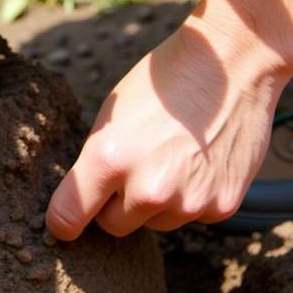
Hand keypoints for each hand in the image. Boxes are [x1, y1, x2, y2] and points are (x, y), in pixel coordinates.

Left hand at [46, 13, 287, 236]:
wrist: (229, 66)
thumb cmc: (163, 84)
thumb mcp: (112, 116)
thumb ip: (96, 163)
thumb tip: (84, 202)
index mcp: (109, 159)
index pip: (69, 217)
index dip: (63, 223)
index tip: (63, 226)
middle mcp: (148, 189)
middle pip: (114, 226)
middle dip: (116, 205)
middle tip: (132, 168)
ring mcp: (188, 202)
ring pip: (156, 222)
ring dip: (157, 202)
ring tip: (172, 155)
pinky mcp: (222, 207)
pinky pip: (193, 216)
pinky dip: (193, 197)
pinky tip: (200, 160)